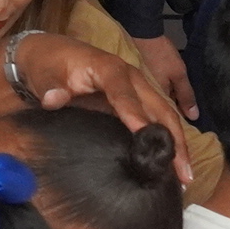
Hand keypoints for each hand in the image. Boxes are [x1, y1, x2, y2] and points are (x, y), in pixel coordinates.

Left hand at [19, 33, 195, 184]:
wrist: (52, 52)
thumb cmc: (49, 64)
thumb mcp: (45, 73)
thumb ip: (50, 86)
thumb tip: (53, 99)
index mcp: (109, 69)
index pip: (124, 93)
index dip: (136, 115)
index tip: (145, 137)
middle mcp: (131, 77)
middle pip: (159, 106)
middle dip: (173, 138)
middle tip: (182, 171)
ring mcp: (138, 88)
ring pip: (165, 114)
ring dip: (177, 143)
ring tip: (184, 176)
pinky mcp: (137, 99)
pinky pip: (158, 118)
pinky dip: (168, 139)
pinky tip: (172, 164)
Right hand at [131, 33, 199, 120]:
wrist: (143, 35)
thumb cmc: (162, 55)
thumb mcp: (178, 74)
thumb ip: (186, 95)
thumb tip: (194, 117)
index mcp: (158, 98)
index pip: (172, 115)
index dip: (182, 119)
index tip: (192, 122)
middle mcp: (149, 97)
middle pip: (165, 108)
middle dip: (177, 110)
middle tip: (190, 113)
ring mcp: (146, 88)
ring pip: (161, 99)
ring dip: (170, 100)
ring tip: (182, 103)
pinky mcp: (144, 80)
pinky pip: (157, 90)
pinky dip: (165, 91)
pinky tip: (170, 90)